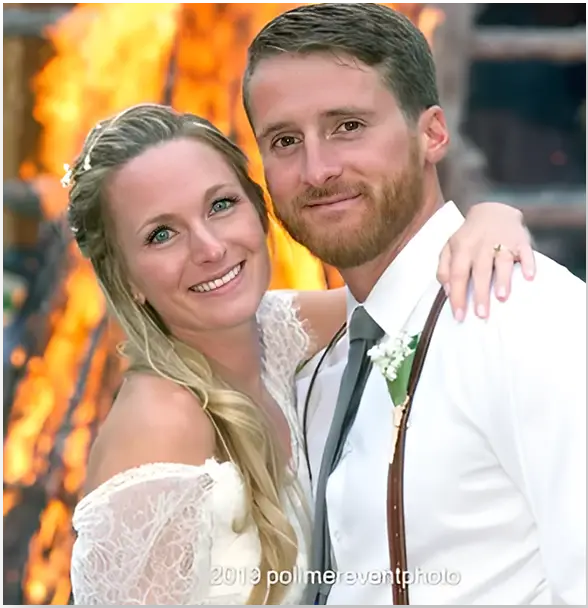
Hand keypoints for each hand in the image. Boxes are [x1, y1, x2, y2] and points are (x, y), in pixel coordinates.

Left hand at [437, 202, 535, 320]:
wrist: (493, 211)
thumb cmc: (468, 237)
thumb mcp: (449, 248)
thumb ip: (444, 268)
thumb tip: (447, 291)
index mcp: (461, 248)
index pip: (457, 274)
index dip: (457, 296)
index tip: (459, 316)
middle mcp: (481, 245)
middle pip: (480, 271)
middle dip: (480, 294)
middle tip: (481, 314)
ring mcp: (502, 242)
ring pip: (502, 261)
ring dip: (502, 279)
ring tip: (501, 297)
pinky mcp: (521, 240)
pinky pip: (526, 252)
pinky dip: (528, 263)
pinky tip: (529, 277)